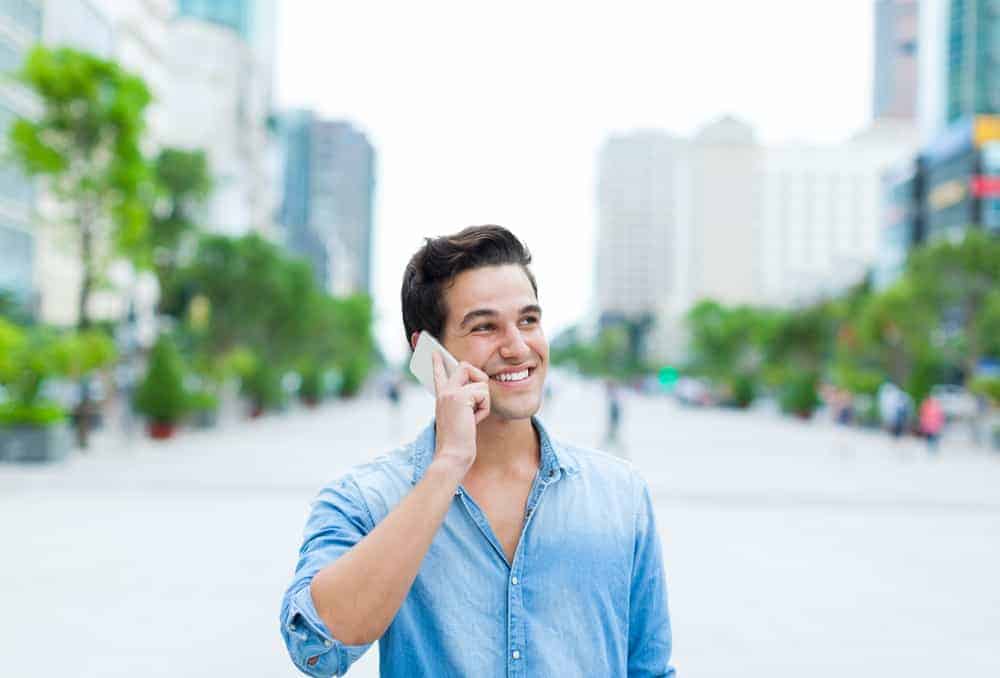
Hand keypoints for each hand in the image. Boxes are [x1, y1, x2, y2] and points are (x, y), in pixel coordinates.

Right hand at [431, 350, 489, 475]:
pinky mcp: (459, 396)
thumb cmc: (459, 443)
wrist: (452, 455)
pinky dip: (484, 409)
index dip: (438, 362)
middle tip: (475, 404)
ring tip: (472, 418)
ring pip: (480, 382)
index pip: (440, 374)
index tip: (435, 352)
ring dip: (483, 402)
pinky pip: (484, 393)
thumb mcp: (461, 419)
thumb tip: (478, 390)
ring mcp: (450, 392)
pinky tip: (473, 421)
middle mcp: (444, 392)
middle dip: (479, 381)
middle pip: (466, 366)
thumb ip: (465, 403)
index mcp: (442, 397)